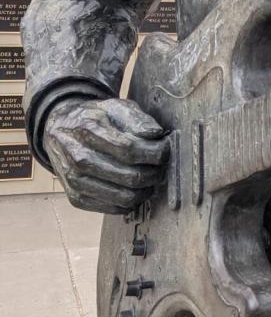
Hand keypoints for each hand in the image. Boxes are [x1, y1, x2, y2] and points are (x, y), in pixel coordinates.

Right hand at [45, 97, 168, 213]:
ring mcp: (75, 181)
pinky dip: (131, 201)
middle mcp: (78, 159)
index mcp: (88, 131)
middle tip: (161, 165)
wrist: (60, 132)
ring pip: (125, 196)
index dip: (155, 152)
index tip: (165, 149)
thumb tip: (156, 134)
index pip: (130, 149)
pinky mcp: (76, 198)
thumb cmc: (94, 119)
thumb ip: (137, 119)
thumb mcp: (115, 107)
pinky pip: (114, 208)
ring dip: (146, 189)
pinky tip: (135, 187)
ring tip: (151, 176)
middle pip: (131, 176)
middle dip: (155, 172)